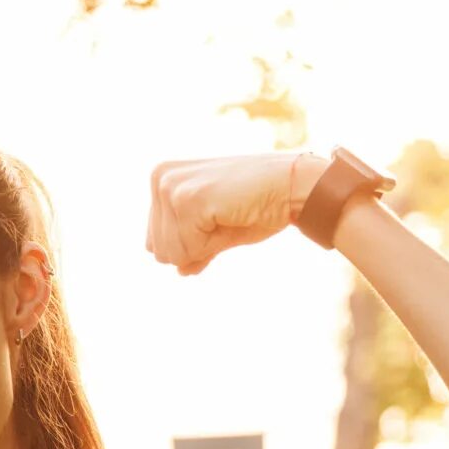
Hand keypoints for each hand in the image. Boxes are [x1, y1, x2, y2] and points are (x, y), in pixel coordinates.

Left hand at [145, 152, 327, 276]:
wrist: (294, 187)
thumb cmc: (258, 206)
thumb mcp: (216, 231)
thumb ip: (192, 249)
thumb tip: (179, 270)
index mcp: (161, 179)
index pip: (154, 243)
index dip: (191, 245)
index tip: (218, 218)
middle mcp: (160, 178)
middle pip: (159, 250)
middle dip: (196, 248)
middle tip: (225, 217)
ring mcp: (171, 187)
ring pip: (172, 253)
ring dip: (206, 245)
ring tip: (228, 215)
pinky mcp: (188, 199)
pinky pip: (189, 249)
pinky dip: (214, 244)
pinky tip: (231, 216)